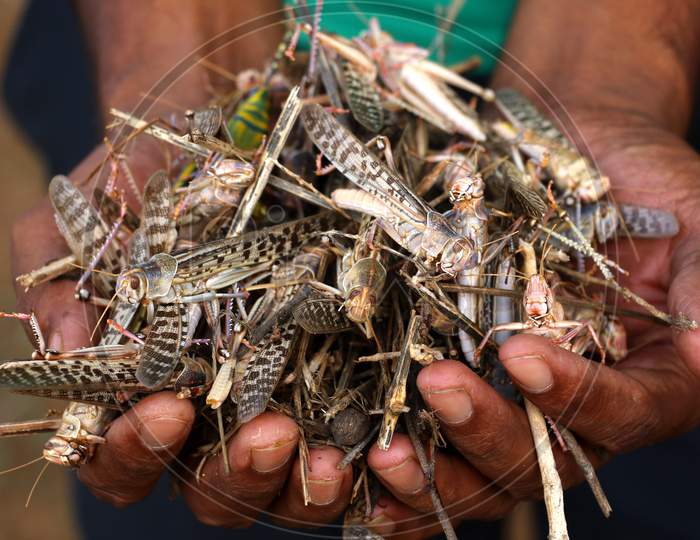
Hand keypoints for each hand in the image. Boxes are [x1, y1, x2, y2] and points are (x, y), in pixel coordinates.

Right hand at [11, 145, 358, 527]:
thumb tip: (67, 351)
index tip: (163, 408)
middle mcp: (211, 404)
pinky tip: (375, 440)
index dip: (132, 450)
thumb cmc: (153, 178)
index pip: (123, 453)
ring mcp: (278, 394)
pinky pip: (349, 435)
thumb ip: (63, 282)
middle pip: (210, 484)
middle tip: (263, 435)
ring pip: (284, 479)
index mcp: (143, 384)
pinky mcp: (339, 375)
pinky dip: (360, 454)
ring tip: (328, 456)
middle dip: (232, 475)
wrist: (230, 129)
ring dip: (301, 483)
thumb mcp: (92, 217)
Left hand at [363, 118, 699, 537]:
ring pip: (482, 464)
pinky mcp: (463, 377)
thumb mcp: (698, 226)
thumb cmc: (642, 182)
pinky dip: (406, 462)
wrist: (571, 154)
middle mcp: (580, 404)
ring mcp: (517, 398)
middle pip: (544, 458)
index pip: (622, 415)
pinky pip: (435, 436)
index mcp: (648, 381)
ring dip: (434, 472)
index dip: (577, 398)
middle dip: (490, 433)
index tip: (525, 355)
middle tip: (439, 387)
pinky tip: (363, 468)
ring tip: (384, 456)